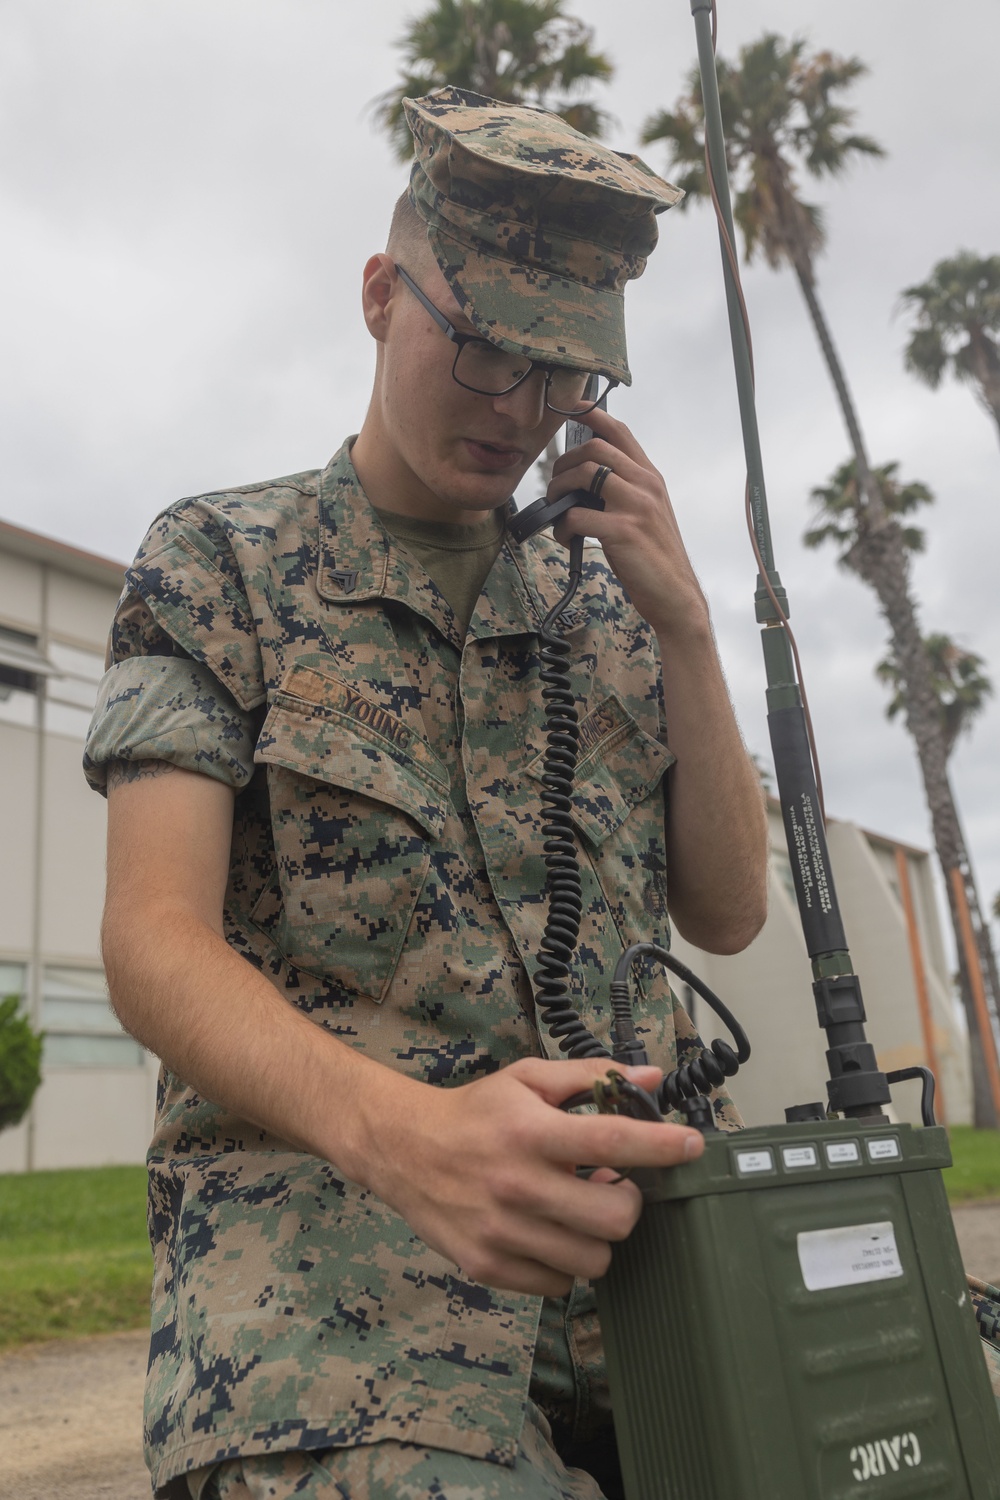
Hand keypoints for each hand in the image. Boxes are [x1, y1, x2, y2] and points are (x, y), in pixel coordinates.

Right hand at [361, 1057, 702, 1296]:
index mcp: (532, 1133)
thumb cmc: (475, 1113)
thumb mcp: (527, 1079)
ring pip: (593, 1260)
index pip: (614, 1142)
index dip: (663, 1146)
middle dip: (627, 1204)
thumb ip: (589, 1077)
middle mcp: (518, 1186)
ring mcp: (502, 1233)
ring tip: (576, 1211)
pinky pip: (558, 1283)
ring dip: (596, 1237)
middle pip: (616, 1220)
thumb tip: (650, 1079)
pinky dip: (564, 1262)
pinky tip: (547, 1233)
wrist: (403, 1149)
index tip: (692, 1145)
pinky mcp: (488, 1266)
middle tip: (612, 1187)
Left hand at [547, 405, 708, 641]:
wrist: (675, 594)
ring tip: (557, 509)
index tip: (570, 408)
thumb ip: (624, 490)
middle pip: (594, 449)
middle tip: (556, 485)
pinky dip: (563, 526)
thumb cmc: (654, 555)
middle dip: (564, 463)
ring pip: (584, 475)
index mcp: (651, 477)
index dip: (591, 414)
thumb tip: (582, 480)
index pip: (620, 431)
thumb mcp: (646, 512)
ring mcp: (636, 506)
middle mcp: (646, 484)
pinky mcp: (623, 530)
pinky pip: (577, 515)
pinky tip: (565, 537)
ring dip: (559, 490)